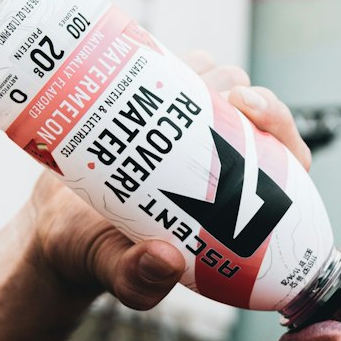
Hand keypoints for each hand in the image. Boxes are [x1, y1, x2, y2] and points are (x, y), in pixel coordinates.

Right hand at [24, 53, 310, 309]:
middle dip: (242, 91)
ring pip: (217, 79)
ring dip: (203, 73)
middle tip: (216, 96)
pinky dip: (163, 62)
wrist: (57, 226)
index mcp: (237, 199)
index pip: (283, 154)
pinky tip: (142, 70)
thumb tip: (165, 261)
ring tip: (171, 84)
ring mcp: (189, 126)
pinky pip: (173, 68)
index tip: (249, 110)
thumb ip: (140, 279)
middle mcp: (221, 155)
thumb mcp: (120, 275)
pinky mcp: (156, 104)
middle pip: (253, 105)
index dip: (278, 125)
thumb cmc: (102, 254)